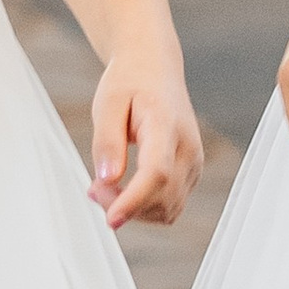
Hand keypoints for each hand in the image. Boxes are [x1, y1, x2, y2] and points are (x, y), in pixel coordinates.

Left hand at [87, 40, 202, 229]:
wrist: (155, 69)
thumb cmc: (131, 82)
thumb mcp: (107, 103)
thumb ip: (107, 141)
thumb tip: (107, 179)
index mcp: (167, 124)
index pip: (157, 173)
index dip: (134, 200)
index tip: (111, 219)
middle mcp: (189, 148)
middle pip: (163, 198)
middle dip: (125, 205)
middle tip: (93, 188)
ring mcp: (194, 163)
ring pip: (168, 209)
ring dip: (135, 211)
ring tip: (105, 188)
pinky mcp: (191, 174)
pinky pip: (170, 206)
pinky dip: (145, 208)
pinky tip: (122, 191)